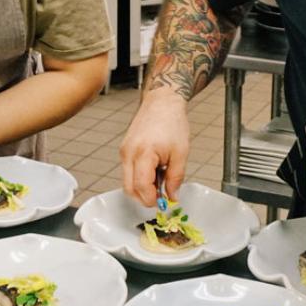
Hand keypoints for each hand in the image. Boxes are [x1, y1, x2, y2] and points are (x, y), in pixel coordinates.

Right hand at [120, 92, 190, 206]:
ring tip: (160, 179)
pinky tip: (154, 171)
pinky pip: (128, 171)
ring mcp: (124, 151)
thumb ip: (176, 178)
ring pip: (127, 181)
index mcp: (143, 153)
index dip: (152, 199)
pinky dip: (139, 177)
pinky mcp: (125, 150)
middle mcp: (129, 153)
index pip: (141, 186)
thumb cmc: (172, 122)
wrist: (162, 103)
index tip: (163, 202)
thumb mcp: (181, 153)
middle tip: (161, 197)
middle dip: (144, 197)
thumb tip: (172, 195)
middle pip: (129, 188)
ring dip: (142, 188)